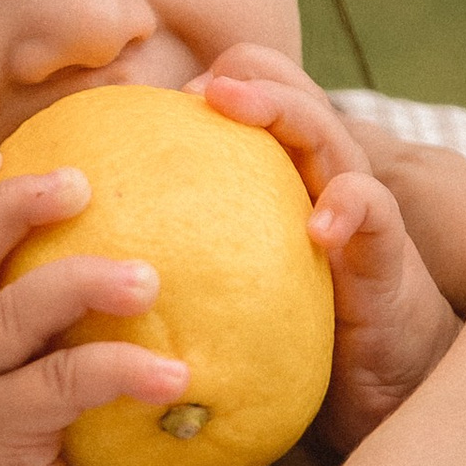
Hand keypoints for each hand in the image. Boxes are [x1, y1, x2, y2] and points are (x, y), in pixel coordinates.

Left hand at [193, 49, 459, 453]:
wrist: (384, 387)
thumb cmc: (294, 336)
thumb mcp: (230, 288)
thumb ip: (178, 264)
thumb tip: (79, 271)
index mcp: (285, 181)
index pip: (259, 104)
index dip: (216, 87)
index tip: (162, 105)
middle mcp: (324, 182)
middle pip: (293, 99)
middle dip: (248, 78)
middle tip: (194, 89)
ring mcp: (358, 215)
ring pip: (330, 135)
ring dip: (283, 109)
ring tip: (232, 103)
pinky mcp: (387, 258)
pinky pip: (376, 215)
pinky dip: (349, 207)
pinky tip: (318, 225)